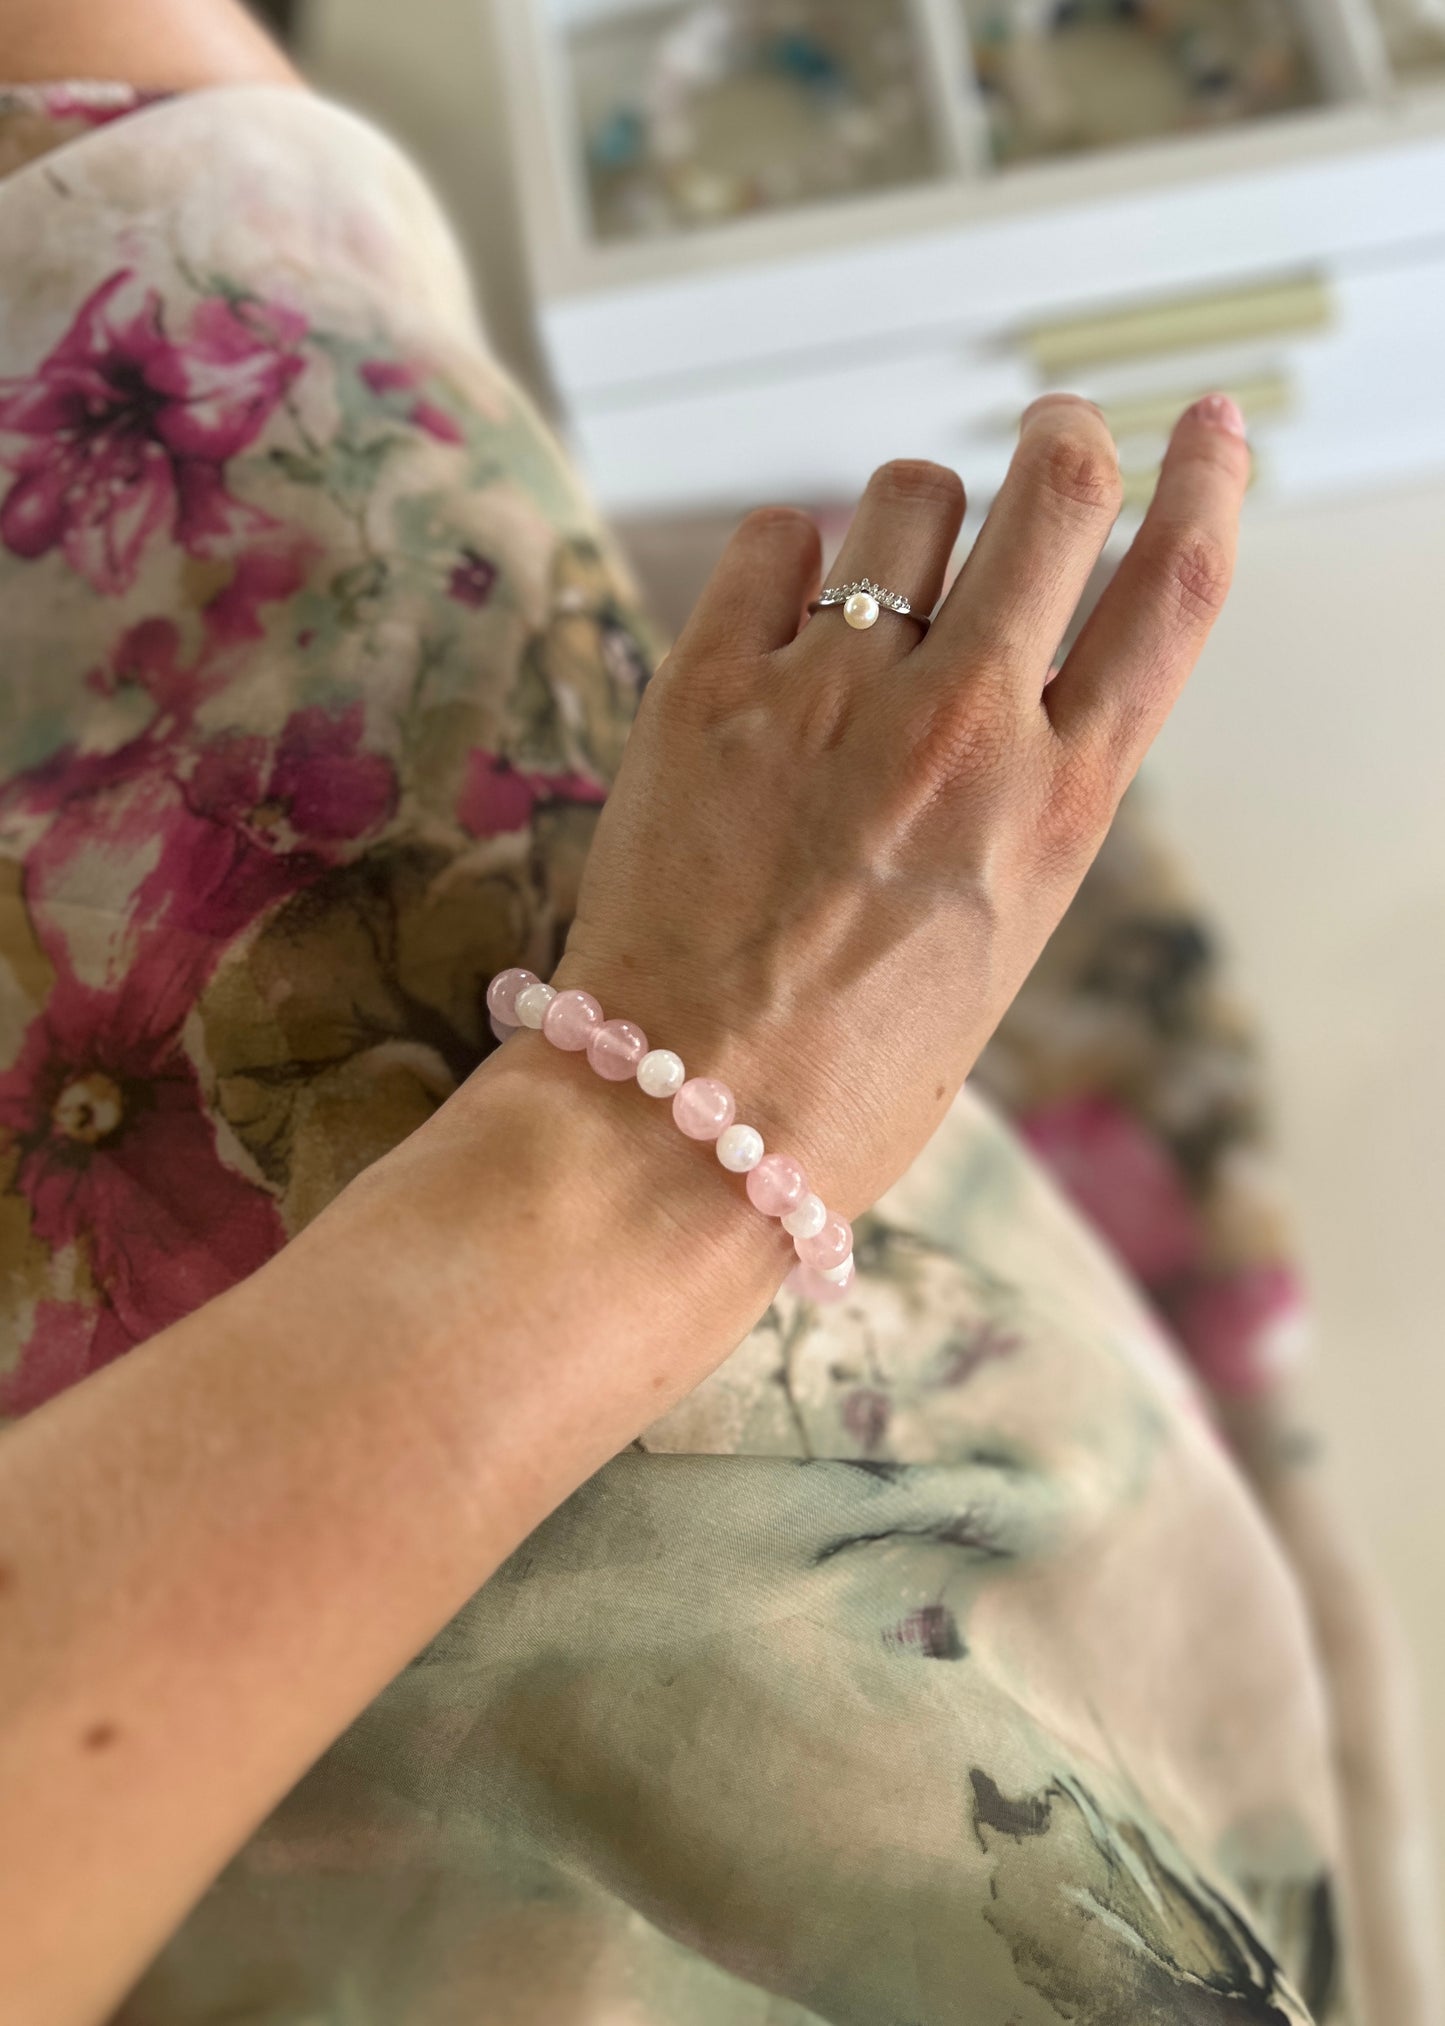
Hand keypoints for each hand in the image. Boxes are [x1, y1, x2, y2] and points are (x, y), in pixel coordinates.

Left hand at [550, 393, 1249, 1213]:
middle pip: (1057, 490)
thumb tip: (1008, 681)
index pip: (1175, 593)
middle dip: (1063, 440)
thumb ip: (1023, 800)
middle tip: (1049, 433)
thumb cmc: (850, 1070)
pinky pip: (774, 539)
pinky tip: (775, 627)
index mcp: (1058, 807)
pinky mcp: (709, 688)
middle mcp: (964, 729)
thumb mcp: (998, 936)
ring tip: (876, 589)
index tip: (1207, 425)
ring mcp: (832, 697)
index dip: (1206, 484)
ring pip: (910, 496)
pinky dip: (786, 562)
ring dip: (912, 520)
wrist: (686, 1126)